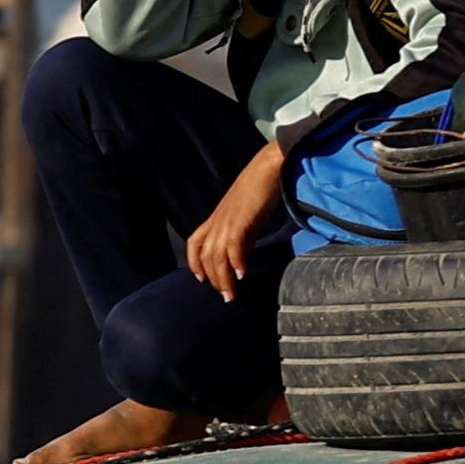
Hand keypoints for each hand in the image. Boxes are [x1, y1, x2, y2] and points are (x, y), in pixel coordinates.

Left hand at [185, 142, 289, 297]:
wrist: (269, 166)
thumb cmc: (263, 185)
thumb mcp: (248, 212)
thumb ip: (244, 230)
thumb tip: (246, 248)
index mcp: (217, 217)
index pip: (195, 243)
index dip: (195, 264)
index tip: (202, 280)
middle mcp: (217, 221)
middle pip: (206, 257)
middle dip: (214, 280)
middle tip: (226, 296)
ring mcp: (226, 221)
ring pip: (217, 257)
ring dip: (224, 279)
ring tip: (232, 294)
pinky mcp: (239, 221)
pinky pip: (233, 248)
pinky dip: (237, 264)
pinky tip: (243, 275)